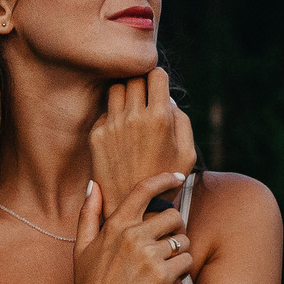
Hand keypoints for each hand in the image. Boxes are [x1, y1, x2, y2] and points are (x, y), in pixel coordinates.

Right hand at [62, 170, 193, 283]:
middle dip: (174, 229)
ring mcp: (148, 256)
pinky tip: (171, 278)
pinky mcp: (162, 277)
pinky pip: (186, 261)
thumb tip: (93, 184)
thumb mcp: (82, 247)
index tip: (178, 176)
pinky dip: (183, 268)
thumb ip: (89, 213)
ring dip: (180, 250)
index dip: (164, 179)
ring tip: (167, 264)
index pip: (144, 190)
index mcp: (115, 226)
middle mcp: (133, 236)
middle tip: (167, 244)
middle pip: (172, 216)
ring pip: (183, 239)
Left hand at [90, 70, 196, 217]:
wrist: (136, 210)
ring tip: (131, 111)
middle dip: (141, 83)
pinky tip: (120, 133)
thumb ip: (181, 120)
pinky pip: (105, 111)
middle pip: (133, 77)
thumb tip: (167, 99)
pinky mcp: (96, 136)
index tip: (158, 88)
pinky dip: (113, 116)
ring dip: (125, 94)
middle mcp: (133, 117)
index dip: (158, 79)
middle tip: (145, 98)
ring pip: (116, 88)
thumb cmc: (167, 180)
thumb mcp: (187, 152)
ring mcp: (112, 125)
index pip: (155, 74)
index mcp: (159, 118)